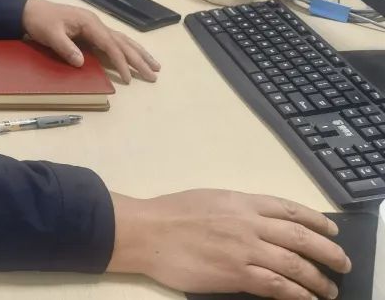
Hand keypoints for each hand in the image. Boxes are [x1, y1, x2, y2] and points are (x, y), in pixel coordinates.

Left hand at [20, 0, 159, 82]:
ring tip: (155, 66)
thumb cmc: (40, 21)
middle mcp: (96, 23)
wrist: (30, 10)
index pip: (110, 44)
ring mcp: (95, 26)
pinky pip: (114, 41)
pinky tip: (135, 56)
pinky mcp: (91, 31)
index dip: (120, 62)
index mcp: (89, 23)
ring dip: (138, 53)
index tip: (128, 78)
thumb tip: (81, 62)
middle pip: (122, 42)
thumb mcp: (50, 34)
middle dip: (139, 59)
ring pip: (122, 40)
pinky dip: (127, 50)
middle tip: (154, 74)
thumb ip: (65, 47)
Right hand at [108, 189, 349, 299]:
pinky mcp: (236, 274)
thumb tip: (261, 222)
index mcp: (241, 201)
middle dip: (328, 252)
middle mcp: (248, 223)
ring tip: (329, 289)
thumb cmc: (170, 213)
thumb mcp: (210, 199)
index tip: (331, 231)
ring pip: (295, 264)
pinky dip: (297, 294)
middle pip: (301, 238)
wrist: (147, 231)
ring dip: (318, 279)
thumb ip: (238, 209)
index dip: (316, 221)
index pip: (289, 209)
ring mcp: (244, 249)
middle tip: (342, 264)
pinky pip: (277, 286)